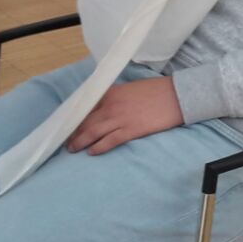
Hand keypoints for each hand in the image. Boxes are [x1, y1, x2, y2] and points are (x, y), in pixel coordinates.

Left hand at [67, 75, 181, 155]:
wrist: (176, 95)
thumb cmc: (155, 91)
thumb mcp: (129, 89)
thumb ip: (114, 97)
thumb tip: (102, 108)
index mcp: (111, 92)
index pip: (86, 106)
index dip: (74, 117)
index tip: (66, 124)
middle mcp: (111, 105)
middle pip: (86, 120)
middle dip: (74, 132)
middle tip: (66, 141)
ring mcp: (121, 118)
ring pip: (93, 131)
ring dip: (81, 141)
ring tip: (73, 149)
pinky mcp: (132, 129)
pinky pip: (110, 140)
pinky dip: (99, 147)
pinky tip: (92, 152)